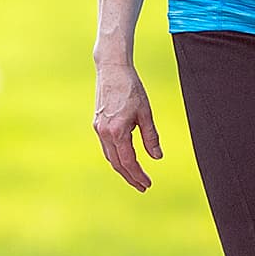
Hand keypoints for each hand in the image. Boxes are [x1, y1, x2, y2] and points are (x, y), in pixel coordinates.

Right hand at [92, 59, 162, 190]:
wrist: (112, 69)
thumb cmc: (131, 88)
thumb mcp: (145, 113)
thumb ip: (150, 137)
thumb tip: (157, 157)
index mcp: (117, 131)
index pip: (128, 162)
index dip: (138, 175)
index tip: (148, 184)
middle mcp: (104, 133)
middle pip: (117, 164)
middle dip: (130, 177)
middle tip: (143, 186)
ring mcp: (98, 129)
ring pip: (110, 157)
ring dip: (122, 169)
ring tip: (135, 177)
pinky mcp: (97, 124)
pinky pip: (106, 147)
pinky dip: (116, 157)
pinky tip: (125, 159)